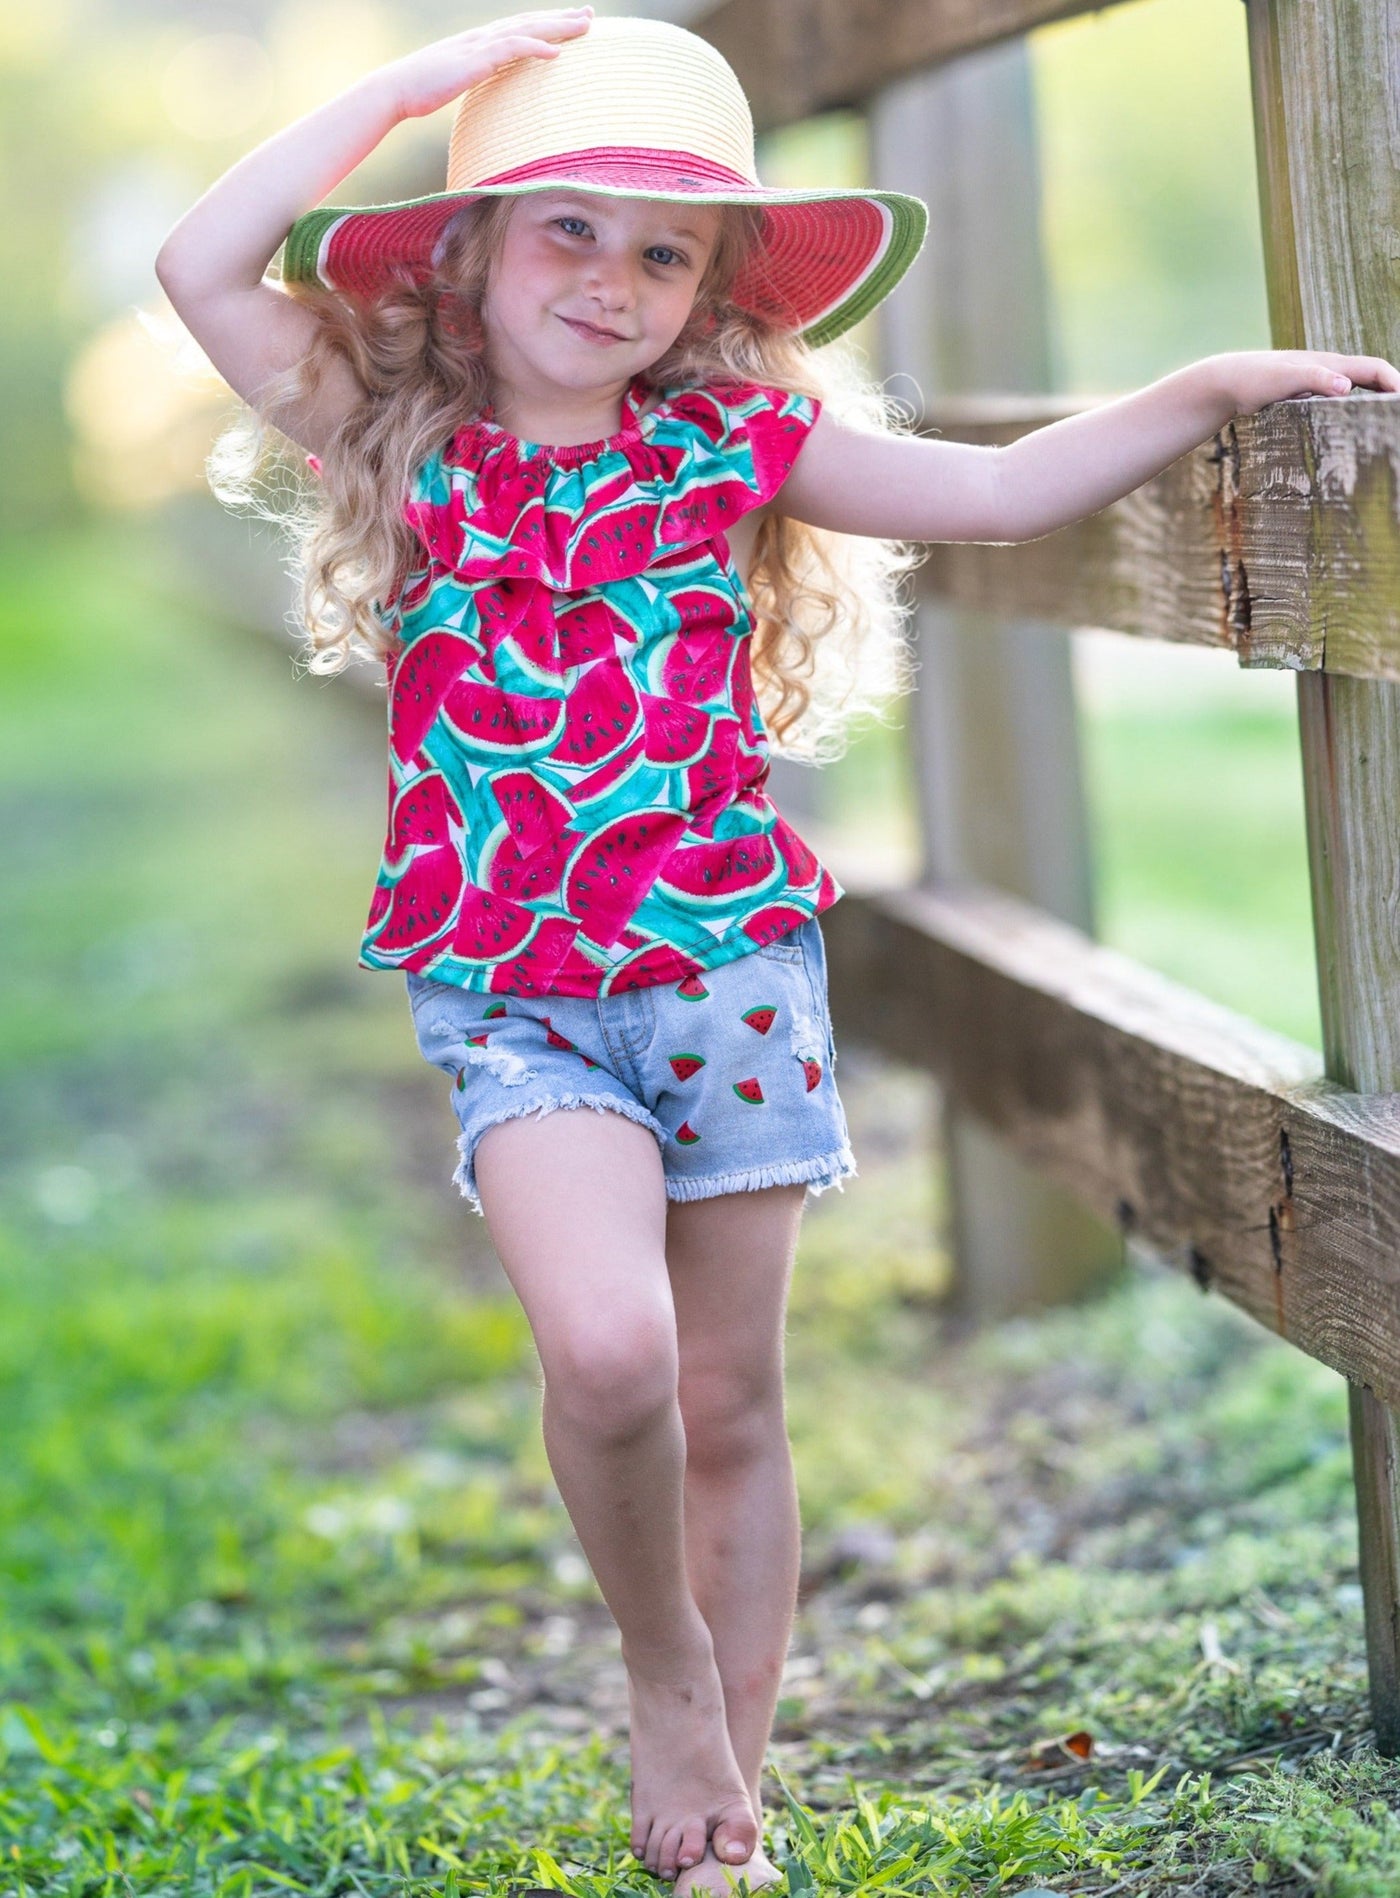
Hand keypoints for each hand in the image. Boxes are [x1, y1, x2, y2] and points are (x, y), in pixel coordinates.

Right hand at [383, 7, 592, 122]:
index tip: (571, 23)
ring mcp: (479, 47)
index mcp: (479, 44)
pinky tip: (556, 52)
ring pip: (526, 30)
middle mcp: (482, 38)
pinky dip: (535, 48)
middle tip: (590, 15)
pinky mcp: (474, 61)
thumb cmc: (419, 92)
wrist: (394, 90)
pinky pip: (511, 50)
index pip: (520, 29)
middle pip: (529, 23)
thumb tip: (488, 92)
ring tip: (585, 26)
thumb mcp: (453, 84)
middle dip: (561, 18)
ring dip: (557, 27)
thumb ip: (473, 81)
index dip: (546, 25)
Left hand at [1209, 347, 1399, 416]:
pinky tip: (1352, 430)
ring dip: (1375, 402)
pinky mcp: (1308, 397)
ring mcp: (1319, 384)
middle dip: (1391, 394)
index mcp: (1331, 364)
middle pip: (1372, 380)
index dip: (1396, 383)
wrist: (1228, 382)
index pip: (1375, 369)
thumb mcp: (1283, 379)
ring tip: (1385, 427)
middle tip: (1397, 421)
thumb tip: (1347, 387)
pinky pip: (1340, 402)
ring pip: (1358, 391)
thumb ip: (1314, 378)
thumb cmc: (1254, 379)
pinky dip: (1354, 411)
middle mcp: (1330, 372)